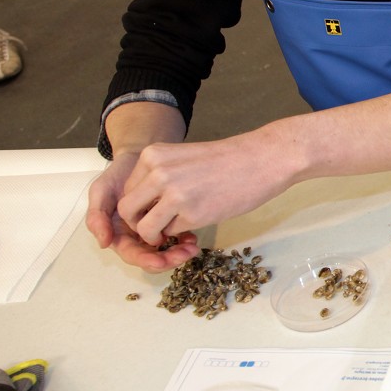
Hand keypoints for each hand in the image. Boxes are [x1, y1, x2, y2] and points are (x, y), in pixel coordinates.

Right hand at [86, 153, 199, 271]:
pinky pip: (178, 233)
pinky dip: (186, 236)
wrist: (140, 158)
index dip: (148, 260)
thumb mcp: (101, 191)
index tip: (163, 262)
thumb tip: (104, 243)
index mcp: (120, 234)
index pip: (135, 254)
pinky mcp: (169, 220)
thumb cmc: (117, 175)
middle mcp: (137, 236)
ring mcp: (155, 229)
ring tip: (193, 246)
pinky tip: (194, 236)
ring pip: (168, 248)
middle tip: (187, 254)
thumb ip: (97, 216)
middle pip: (154, 256)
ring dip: (180, 251)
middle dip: (170, 258)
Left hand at [115, 134, 293, 247]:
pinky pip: (171, 232)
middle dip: (140, 224)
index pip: (127, 190)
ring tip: (175, 230)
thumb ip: (161, 175)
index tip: (155, 212)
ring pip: (144, 228)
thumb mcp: (184, 158)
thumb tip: (147, 205)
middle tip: (158, 227)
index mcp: (153, 155)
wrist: (263, 159)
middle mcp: (157, 173)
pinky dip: (180, 234)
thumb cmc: (229, 160)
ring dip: (156, 235)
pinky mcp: (192, 214)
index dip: (139, 206)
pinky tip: (196, 225)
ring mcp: (173, 194)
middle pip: (127, 210)